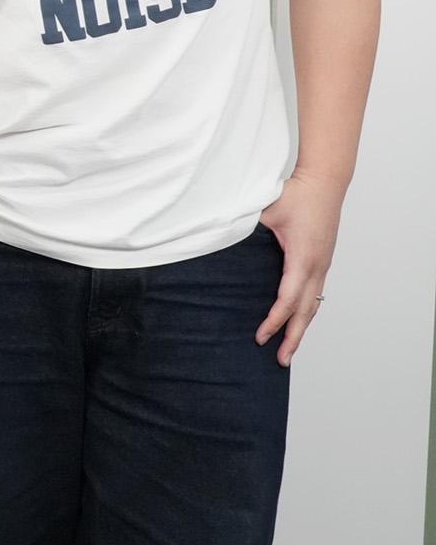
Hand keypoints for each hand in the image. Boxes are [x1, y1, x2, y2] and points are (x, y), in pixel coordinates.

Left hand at [254, 170, 344, 364]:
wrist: (325, 183)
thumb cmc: (296, 195)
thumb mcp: (266, 211)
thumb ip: (245, 230)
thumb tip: (219, 241)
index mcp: (303, 257)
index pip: (288, 298)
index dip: (274, 320)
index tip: (260, 336)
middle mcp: (317, 266)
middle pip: (305, 311)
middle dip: (292, 337)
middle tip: (280, 360)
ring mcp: (322, 265)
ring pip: (312, 305)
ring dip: (301, 328)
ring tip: (288, 350)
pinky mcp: (322, 262)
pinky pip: (314, 294)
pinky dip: (305, 312)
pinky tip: (296, 322)